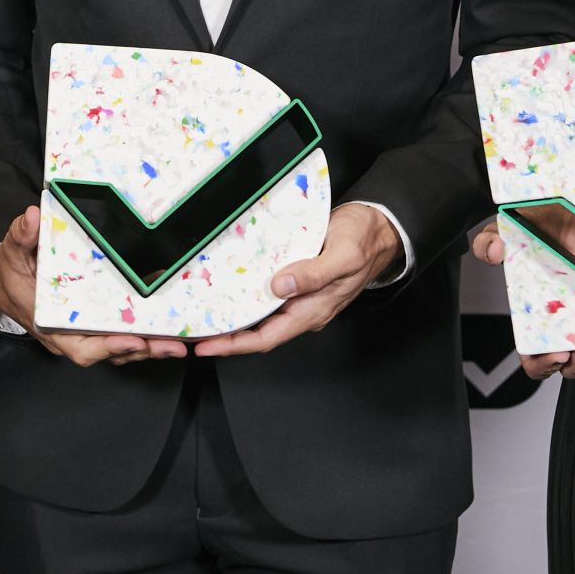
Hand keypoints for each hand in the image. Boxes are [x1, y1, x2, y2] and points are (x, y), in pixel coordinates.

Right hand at [0, 205, 191, 367]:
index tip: (132, 340)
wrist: (5, 284)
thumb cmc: (11, 273)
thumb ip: (21, 237)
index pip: (80, 346)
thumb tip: (33, 217)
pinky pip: (119, 336)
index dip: (107, 346)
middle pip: (108, 352)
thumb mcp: (12, 253)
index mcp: (50, 324)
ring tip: (177, 342)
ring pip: (118, 348)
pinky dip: (142, 336)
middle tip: (172, 345)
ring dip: (148, 347)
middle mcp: (69, 335)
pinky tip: (165, 330)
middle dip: (141, 350)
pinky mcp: (93, 325)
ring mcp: (82, 332)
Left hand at [190, 202, 402, 358]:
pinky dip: (246, 294)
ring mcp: (302, 296)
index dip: (235, 345)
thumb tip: (279, 286)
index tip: (206, 345)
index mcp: (313, 310)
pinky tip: (229, 286)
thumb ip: (313, 273)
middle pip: (258, 330)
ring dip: (234, 315)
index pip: (267, 337)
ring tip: (203, 312)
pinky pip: (268, 294)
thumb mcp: (343, 254)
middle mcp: (304, 308)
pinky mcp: (298, 280)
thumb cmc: (364, 241)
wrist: (380, 228)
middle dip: (226, 334)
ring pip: (261, 313)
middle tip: (194, 330)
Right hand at [467, 220, 574, 380]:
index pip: (534, 359)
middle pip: (573, 364)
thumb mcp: (504, 233)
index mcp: (536, 321)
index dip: (543, 365)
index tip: (556, 354)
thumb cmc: (535, 231)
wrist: (568, 214)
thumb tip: (493, 253)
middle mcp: (566, 327)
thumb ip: (488, 242)